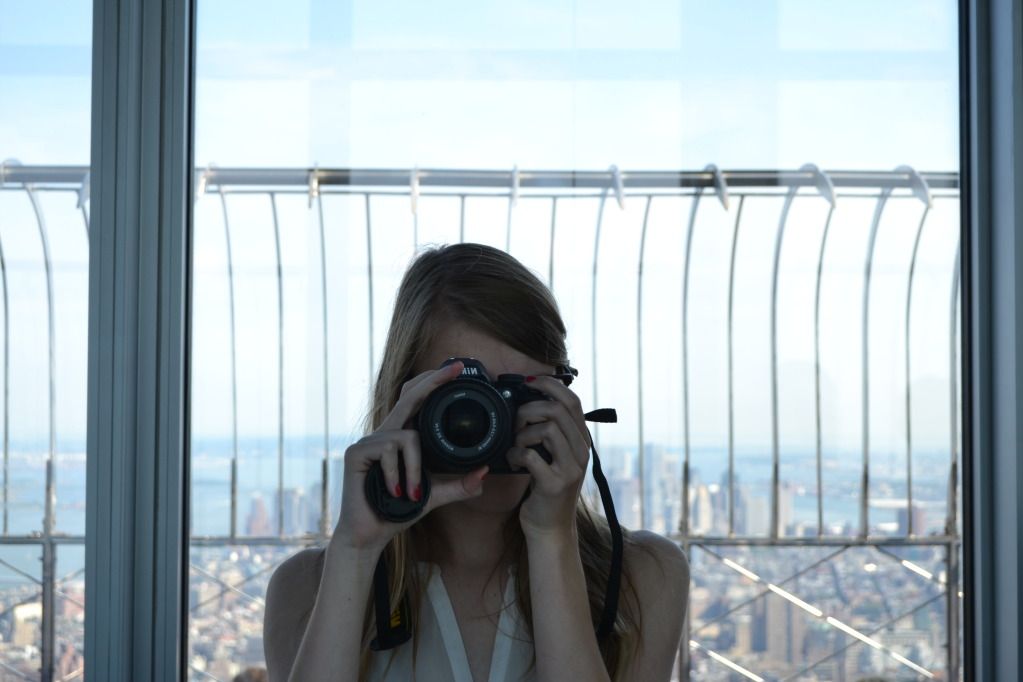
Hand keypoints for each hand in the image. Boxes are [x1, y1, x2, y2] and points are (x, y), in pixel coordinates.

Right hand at [332, 360, 488, 551]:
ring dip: (416, 470)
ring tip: (413, 495)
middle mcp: (385, 433)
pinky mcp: (357, 453)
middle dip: (433, 381)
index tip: (457, 369)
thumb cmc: (398, 511)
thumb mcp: (434, 495)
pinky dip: (400, 474)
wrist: (369, 535)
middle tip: (454, 370)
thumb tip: (483, 474)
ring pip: (408, 437)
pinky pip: (390, 451)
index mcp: (401, 437)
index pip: (417, 401)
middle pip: (409, 396)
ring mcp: (368, 441)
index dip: (434, 383)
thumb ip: (458, 484)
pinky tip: (396, 493)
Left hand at [506, 376, 592, 537]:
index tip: (530, 381)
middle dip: (531, 409)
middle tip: (517, 421)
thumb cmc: (546, 487)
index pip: (573, 401)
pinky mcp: (555, 484)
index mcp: (582, 441)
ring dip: (523, 433)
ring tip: (517, 446)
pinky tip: (514, 462)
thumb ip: (551, 432)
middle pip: (558, 410)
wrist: (551, 528)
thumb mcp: (555, 455)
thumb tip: (529, 400)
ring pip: (547, 429)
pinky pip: (531, 456)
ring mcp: (571, 469)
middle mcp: (582, 453)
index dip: (550, 385)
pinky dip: (516, 454)